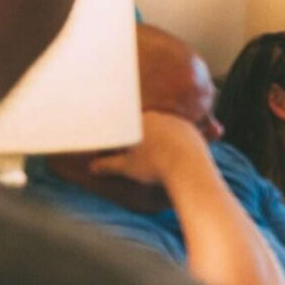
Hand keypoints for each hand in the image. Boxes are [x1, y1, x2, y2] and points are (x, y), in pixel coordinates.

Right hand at [87, 111, 207, 186]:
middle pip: (147, 125)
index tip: (122, 148)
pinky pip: (180, 136)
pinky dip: (176, 144)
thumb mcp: (127, 166)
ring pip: (165, 129)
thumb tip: (92, 168)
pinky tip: (175, 155)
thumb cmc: (154, 165)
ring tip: (159, 156)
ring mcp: (178, 122)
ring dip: (160, 140)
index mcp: (141, 120)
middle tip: (139, 151)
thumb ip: (108, 164)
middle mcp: (160, 116)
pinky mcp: (192, 131)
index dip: (123, 136)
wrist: (188, 168)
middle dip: (142, 137)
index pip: (127, 125)